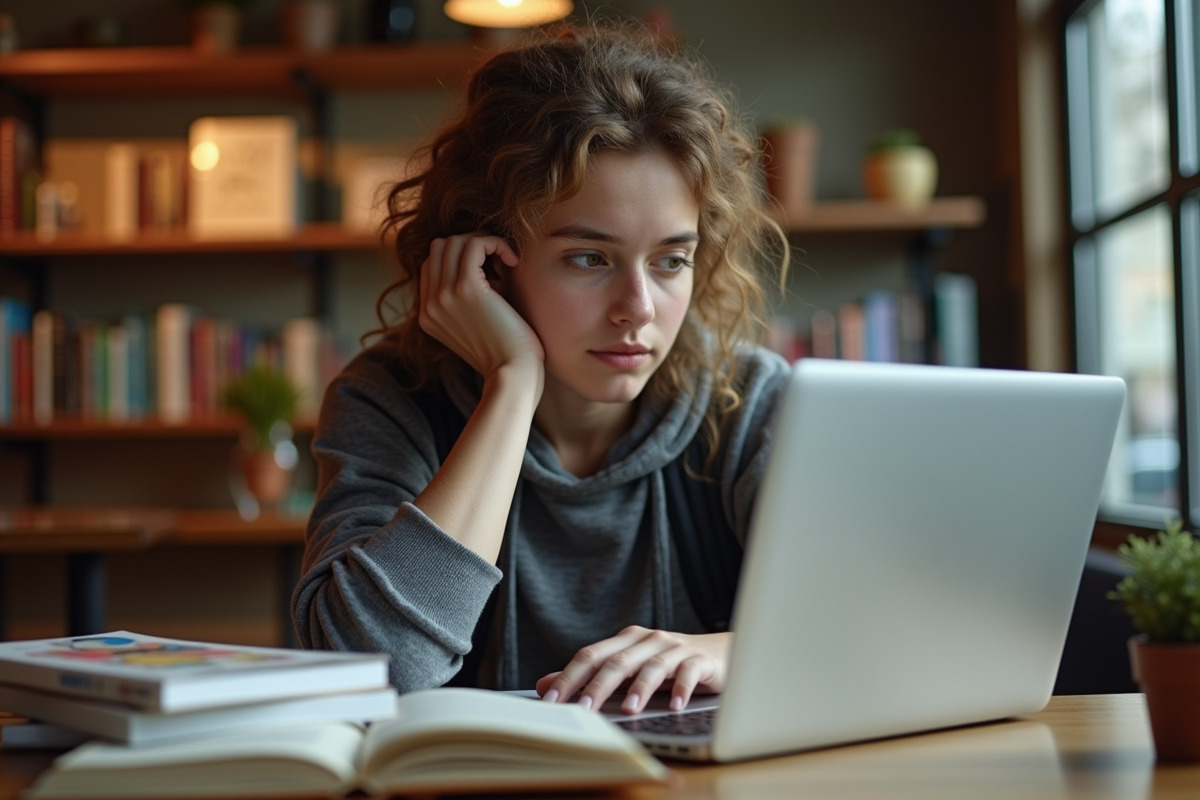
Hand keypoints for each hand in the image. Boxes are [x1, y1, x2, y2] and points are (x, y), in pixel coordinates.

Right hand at [419, 234, 543, 380]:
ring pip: (453, 241)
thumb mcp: (479, 323)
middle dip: (471, 245)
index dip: (462, 257)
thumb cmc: (508, 351)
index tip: (491, 268)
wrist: (514, 374)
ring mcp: (443, 296)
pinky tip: (513, 261)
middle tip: (499, 260)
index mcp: (428, 314)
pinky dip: (495, 243)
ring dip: (484, 243)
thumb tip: (485, 264)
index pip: (433, 264)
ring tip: (507, 261)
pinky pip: (474, 244)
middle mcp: (429, 304)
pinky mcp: (465, 289)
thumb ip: (470, 299)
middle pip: (439, 248)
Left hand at [535, 626, 730, 714]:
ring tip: (628, 710)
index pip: (591, 655)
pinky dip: (681, 689)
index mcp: (626, 640)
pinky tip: (675, 706)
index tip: (551, 700)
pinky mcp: (700, 660)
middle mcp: (648, 640)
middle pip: (618, 661)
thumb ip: (590, 676)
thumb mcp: (629, 668)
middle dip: (598, 686)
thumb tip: (545, 685)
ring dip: (639, 689)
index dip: (569, 676)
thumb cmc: (669, 664)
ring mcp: (675, 648)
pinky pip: (689, 673)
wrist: (721, 653)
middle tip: (583, 709)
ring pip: (653, 666)